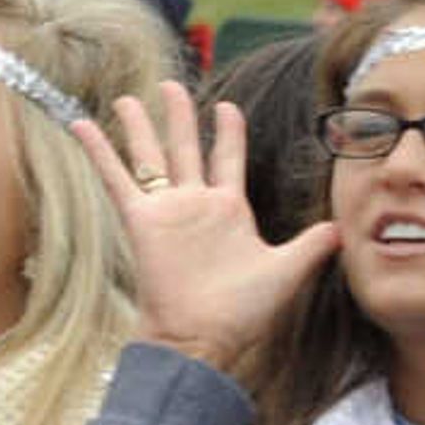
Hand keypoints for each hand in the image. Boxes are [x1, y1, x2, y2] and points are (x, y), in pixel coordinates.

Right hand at [81, 82, 332, 371]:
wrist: (201, 337)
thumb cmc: (242, 312)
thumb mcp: (287, 271)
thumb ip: (311, 244)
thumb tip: (342, 227)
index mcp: (229, 210)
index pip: (227, 159)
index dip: (227, 132)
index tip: (226, 107)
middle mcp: (195, 205)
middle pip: (184, 148)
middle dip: (178, 116)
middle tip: (170, 87)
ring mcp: (166, 211)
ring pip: (149, 157)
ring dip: (139, 127)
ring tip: (127, 97)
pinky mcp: (141, 220)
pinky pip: (116, 179)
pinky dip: (98, 152)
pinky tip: (82, 126)